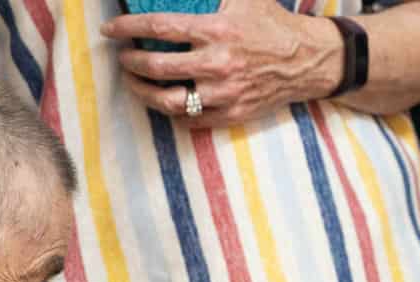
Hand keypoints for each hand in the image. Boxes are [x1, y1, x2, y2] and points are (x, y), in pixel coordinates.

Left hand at [101, 0, 343, 129]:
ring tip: (134, 82)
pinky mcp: (231, 114)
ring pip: (168, 100)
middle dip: (131, 62)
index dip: (130, 28)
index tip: (112, 30)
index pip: (161, 28)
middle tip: (124, 56)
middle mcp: (218, 64)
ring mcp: (224, 93)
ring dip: (143, 92)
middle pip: (158, 68)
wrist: (307, 60)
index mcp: (218, 31)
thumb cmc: (271, 24)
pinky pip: (189, 119)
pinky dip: (169, 110)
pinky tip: (161, 98)